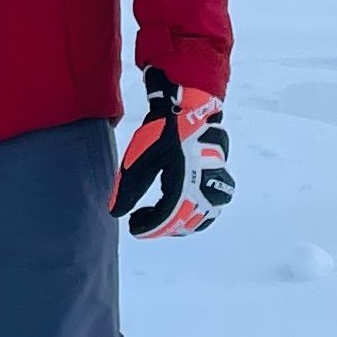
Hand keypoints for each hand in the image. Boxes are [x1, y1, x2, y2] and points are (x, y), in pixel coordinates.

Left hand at [111, 66, 232, 237]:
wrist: (187, 107)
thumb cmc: (160, 130)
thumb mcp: (137, 158)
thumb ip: (127, 187)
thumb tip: (116, 213)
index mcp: (185, 173)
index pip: (170, 213)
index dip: (151, 227)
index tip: (133, 229)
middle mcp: (206, 178)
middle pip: (191, 218)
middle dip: (165, 227)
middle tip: (143, 220)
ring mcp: (217, 176)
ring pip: (208, 213)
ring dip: (185, 222)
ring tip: (164, 221)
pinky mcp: (220, 174)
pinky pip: (215, 203)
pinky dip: (199, 212)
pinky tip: (180, 209)